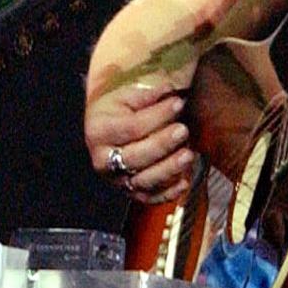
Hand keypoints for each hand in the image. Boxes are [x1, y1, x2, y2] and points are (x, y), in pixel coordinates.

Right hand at [85, 75, 194, 205]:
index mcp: (99, 132)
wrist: (107, 123)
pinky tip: (185, 182)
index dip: (156, 116)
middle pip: (135, 157)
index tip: (179, 102)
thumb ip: (147, 94)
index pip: (131, 128)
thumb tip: (168, 90)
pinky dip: (167, 194)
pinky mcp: (130, 191)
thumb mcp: (127, 93)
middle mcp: (103, 160)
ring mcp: (116, 178)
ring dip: (168, 170)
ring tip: (189, 154)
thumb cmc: (121, 106)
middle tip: (183, 130)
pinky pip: (149, 198)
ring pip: (143, 181)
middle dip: (162, 144)